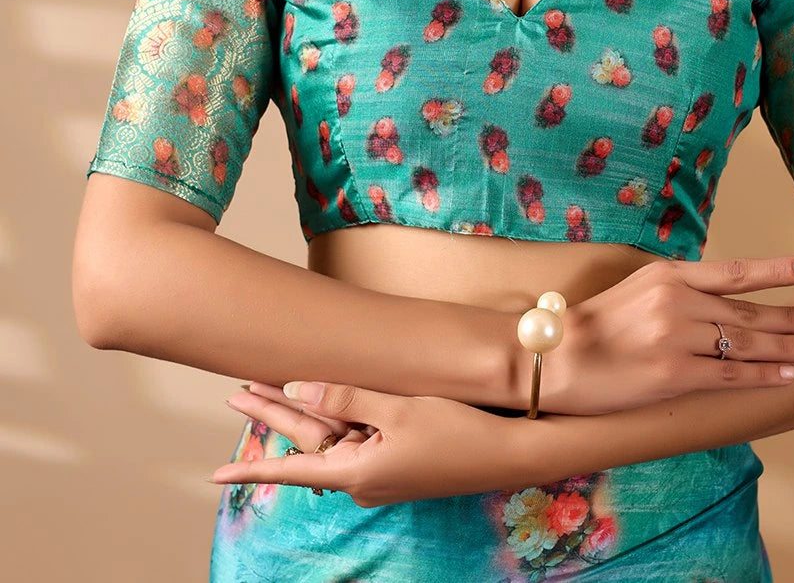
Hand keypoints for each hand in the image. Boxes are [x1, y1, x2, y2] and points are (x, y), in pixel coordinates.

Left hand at [212, 380, 534, 506]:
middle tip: (236, 393)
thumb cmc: (456, 430)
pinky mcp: (396, 459)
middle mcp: (361, 477)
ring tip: (265, 388)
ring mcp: (379, 470)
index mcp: (356, 472)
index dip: (251, 468)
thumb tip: (296, 388)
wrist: (507, 452)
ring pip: (330, 436)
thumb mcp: (397, 408)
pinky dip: (334, 417)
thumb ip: (345, 396)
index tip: (215, 475)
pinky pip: (355, 436)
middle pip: (307, 441)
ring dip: (300, 412)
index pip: (291, 468)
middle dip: (271, 416)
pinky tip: (321, 401)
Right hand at [539, 255, 793, 415]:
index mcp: (670, 274)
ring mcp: (677, 339)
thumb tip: (724, 298)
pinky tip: (789, 376)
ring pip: (747, 343)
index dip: (782, 269)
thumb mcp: (639, 289)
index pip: (737, 270)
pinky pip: (731, 376)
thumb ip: (681, 290)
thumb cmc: (597, 325)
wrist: (555, 357)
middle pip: (751, 311)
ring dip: (789, 348)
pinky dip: (765, 375)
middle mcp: (678, 301)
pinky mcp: (674, 376)